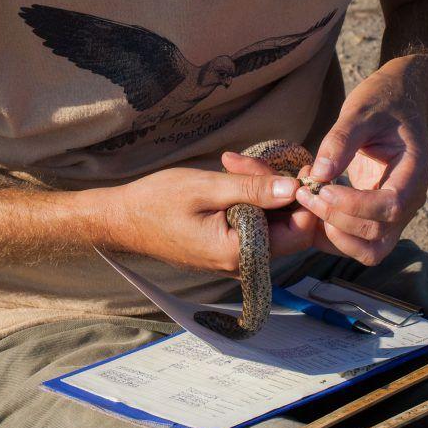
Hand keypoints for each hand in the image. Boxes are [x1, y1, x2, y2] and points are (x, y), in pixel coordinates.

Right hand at [106, 165, 309, 273]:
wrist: (123, 219)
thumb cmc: (158, 201)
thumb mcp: (207, 187)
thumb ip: (253, 190)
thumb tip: (294, 188)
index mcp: (240, 252)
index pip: (298, 232)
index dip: (305, 200)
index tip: (300, 170)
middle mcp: (242, 264)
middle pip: (287, 227)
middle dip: (281, 191)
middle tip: (253, 163)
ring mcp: (235, 260)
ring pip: (272, 225)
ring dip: (265, 194)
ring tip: (237, 166)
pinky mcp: (228, 251)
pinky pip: (255, 227)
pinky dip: (252, 202)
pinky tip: (234, 181)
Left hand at [294, 56, 427, 264]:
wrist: (399, 102)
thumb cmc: (383, 102)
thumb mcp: (361, 111)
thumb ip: (341, 141)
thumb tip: (320, 174)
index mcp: (414, 172)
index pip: (390, 206)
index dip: (354, 205)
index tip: (321, 188)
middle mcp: (410, 200)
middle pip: (377, 234)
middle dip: (336, 219)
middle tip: (304, 193)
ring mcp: (396, 212)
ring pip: (370, 249)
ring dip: (334, 235)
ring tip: (307, 203)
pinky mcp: (377, 215)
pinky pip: (358, 242)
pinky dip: (333, 235)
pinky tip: (312, 208)